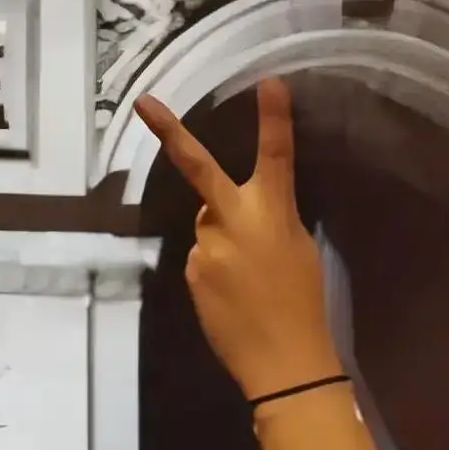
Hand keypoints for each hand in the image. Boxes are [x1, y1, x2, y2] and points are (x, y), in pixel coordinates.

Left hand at [138, 80, 343, 408]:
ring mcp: (208, 248)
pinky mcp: (192, 274)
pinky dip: (215, 272)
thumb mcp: (301, 253)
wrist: (286, 366)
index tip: (271, 83)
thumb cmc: (305, 308)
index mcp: (275, 214)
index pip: (277, 157)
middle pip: (200, 170)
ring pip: (208, 229)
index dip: (275, 119)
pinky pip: (201, 261)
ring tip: (249, 283)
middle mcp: (236, 222)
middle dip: (170, 133)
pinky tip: (235, 298)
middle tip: (143, 103)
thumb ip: (270, 222)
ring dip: (222, 243)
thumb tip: (238, 213)